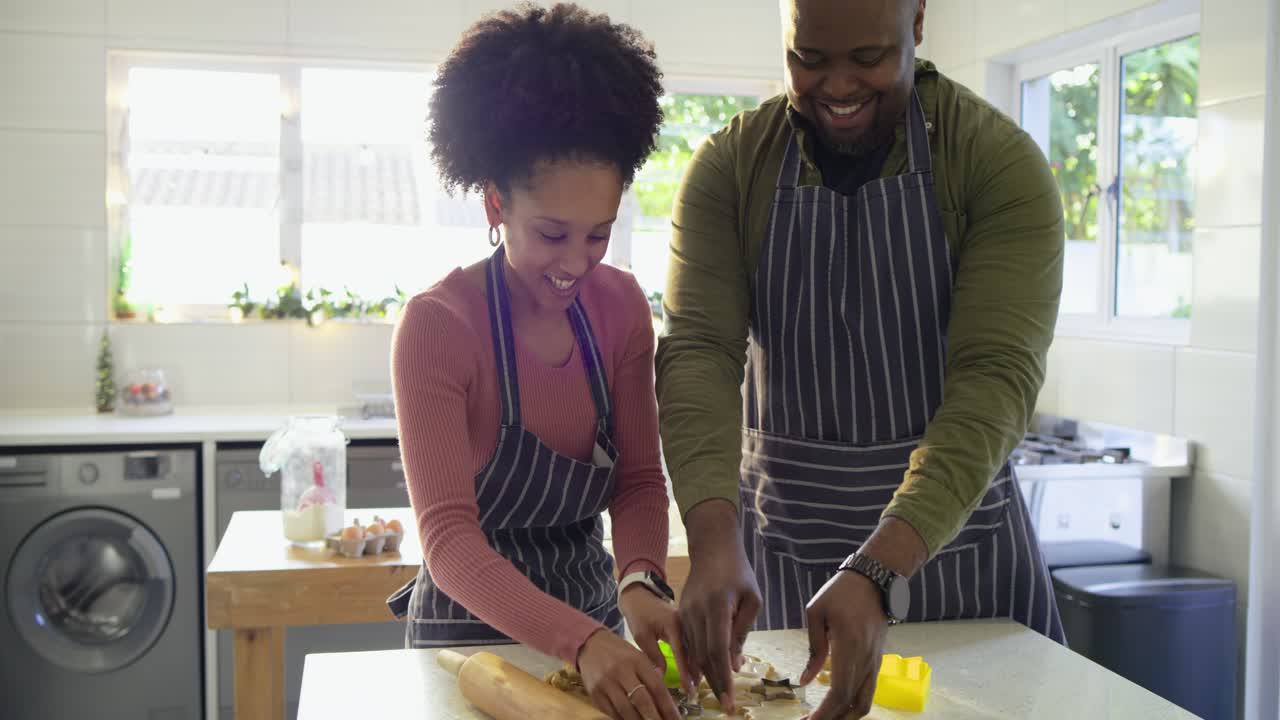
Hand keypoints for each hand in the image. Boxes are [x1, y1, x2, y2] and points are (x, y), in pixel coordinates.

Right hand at [577, 628, 680, 719]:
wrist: (589, 645)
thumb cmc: (619, 652)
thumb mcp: (638, 657)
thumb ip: (651, 676)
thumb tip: (665, 701)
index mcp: (636, 661)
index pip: (656, 687)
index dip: (668, 706)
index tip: (676, 719)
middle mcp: (621, 672)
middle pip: (641, 701)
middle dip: (655, 718)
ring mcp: (606, 684)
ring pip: (626, 710)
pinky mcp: (594, 694)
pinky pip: (612, 713)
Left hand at [619, 584, 694, 695]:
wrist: (640, 595)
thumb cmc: (639, 615)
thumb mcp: (642, 636)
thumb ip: (653, 656)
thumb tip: (662, 677)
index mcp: (675, 625)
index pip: (683, 653)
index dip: (686, 673)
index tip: (690, 690)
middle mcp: (686, 624)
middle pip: (696, 651)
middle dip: (698, 672)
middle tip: (699, 691)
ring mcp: (689, 624)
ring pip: (697, 648)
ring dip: (699, 666)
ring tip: (702, 685)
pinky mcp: (688, 626)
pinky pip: (694, 644)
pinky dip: (696, 658)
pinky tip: (698, 671)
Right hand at [679, 500, 761, 713]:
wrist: (712, 547)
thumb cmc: (738, 572)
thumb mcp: (751, 600)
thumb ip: (742, 632)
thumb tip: (735, 664)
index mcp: (717, 606)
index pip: (718, 650)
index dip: (723, 678)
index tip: (729, 701)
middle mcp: (697, 611)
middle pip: (703, 655)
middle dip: (715, 683)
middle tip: (726, 706)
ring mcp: (685, 611)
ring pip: (693, 651)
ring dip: (705, 674)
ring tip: (717, 694)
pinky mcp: (681, 611)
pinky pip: (688, 641)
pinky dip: (696, 660)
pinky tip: (704, 674)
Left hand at [797, 571, 889, 719]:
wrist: (875, 580)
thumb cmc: (841, 592)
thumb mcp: (817, 613)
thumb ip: (813, 649)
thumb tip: (804, 681)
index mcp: (848, 647)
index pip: (839, 692)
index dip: (824, 713)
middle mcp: (866, 659)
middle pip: (852, 704)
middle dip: (832, 719)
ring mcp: (875, 661)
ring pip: (865, 702)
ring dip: (845, 716)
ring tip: (823, 718)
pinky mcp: (877, 660)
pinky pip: (869, 691)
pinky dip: (853, 704)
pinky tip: (837, 704)